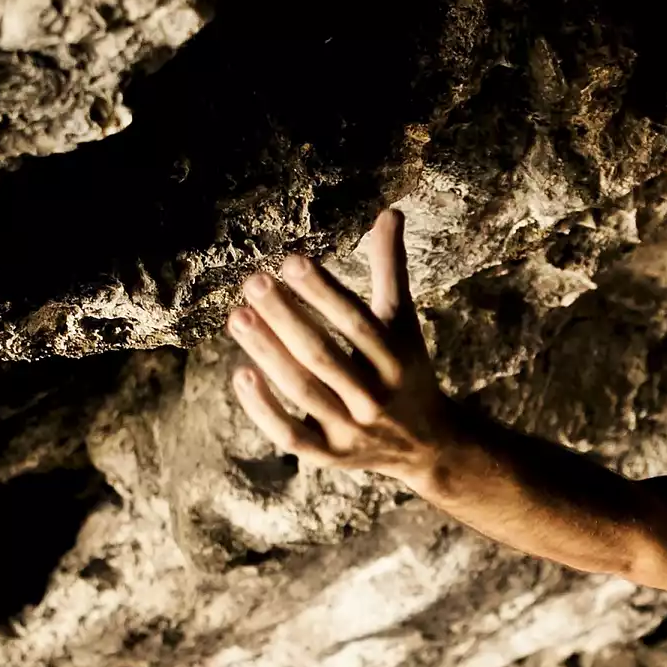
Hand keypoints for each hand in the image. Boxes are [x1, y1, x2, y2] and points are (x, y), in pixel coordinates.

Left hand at [226, 208, 455, 482]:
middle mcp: (375, 396)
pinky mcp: (330, 454)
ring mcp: (351, 429)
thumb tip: (391, 211)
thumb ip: (391, 268)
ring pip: (303, 391)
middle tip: (253, 283)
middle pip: (324, 355)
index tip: (290, 262)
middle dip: (286, 318)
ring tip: (238, 317)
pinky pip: (292, 434)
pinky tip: (241, 375)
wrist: (428, 445)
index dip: (323, 291)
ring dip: (268, 354)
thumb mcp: (403, 320)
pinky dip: (265, 410)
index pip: (356, 322)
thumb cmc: (407, 369)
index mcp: (396, 359)